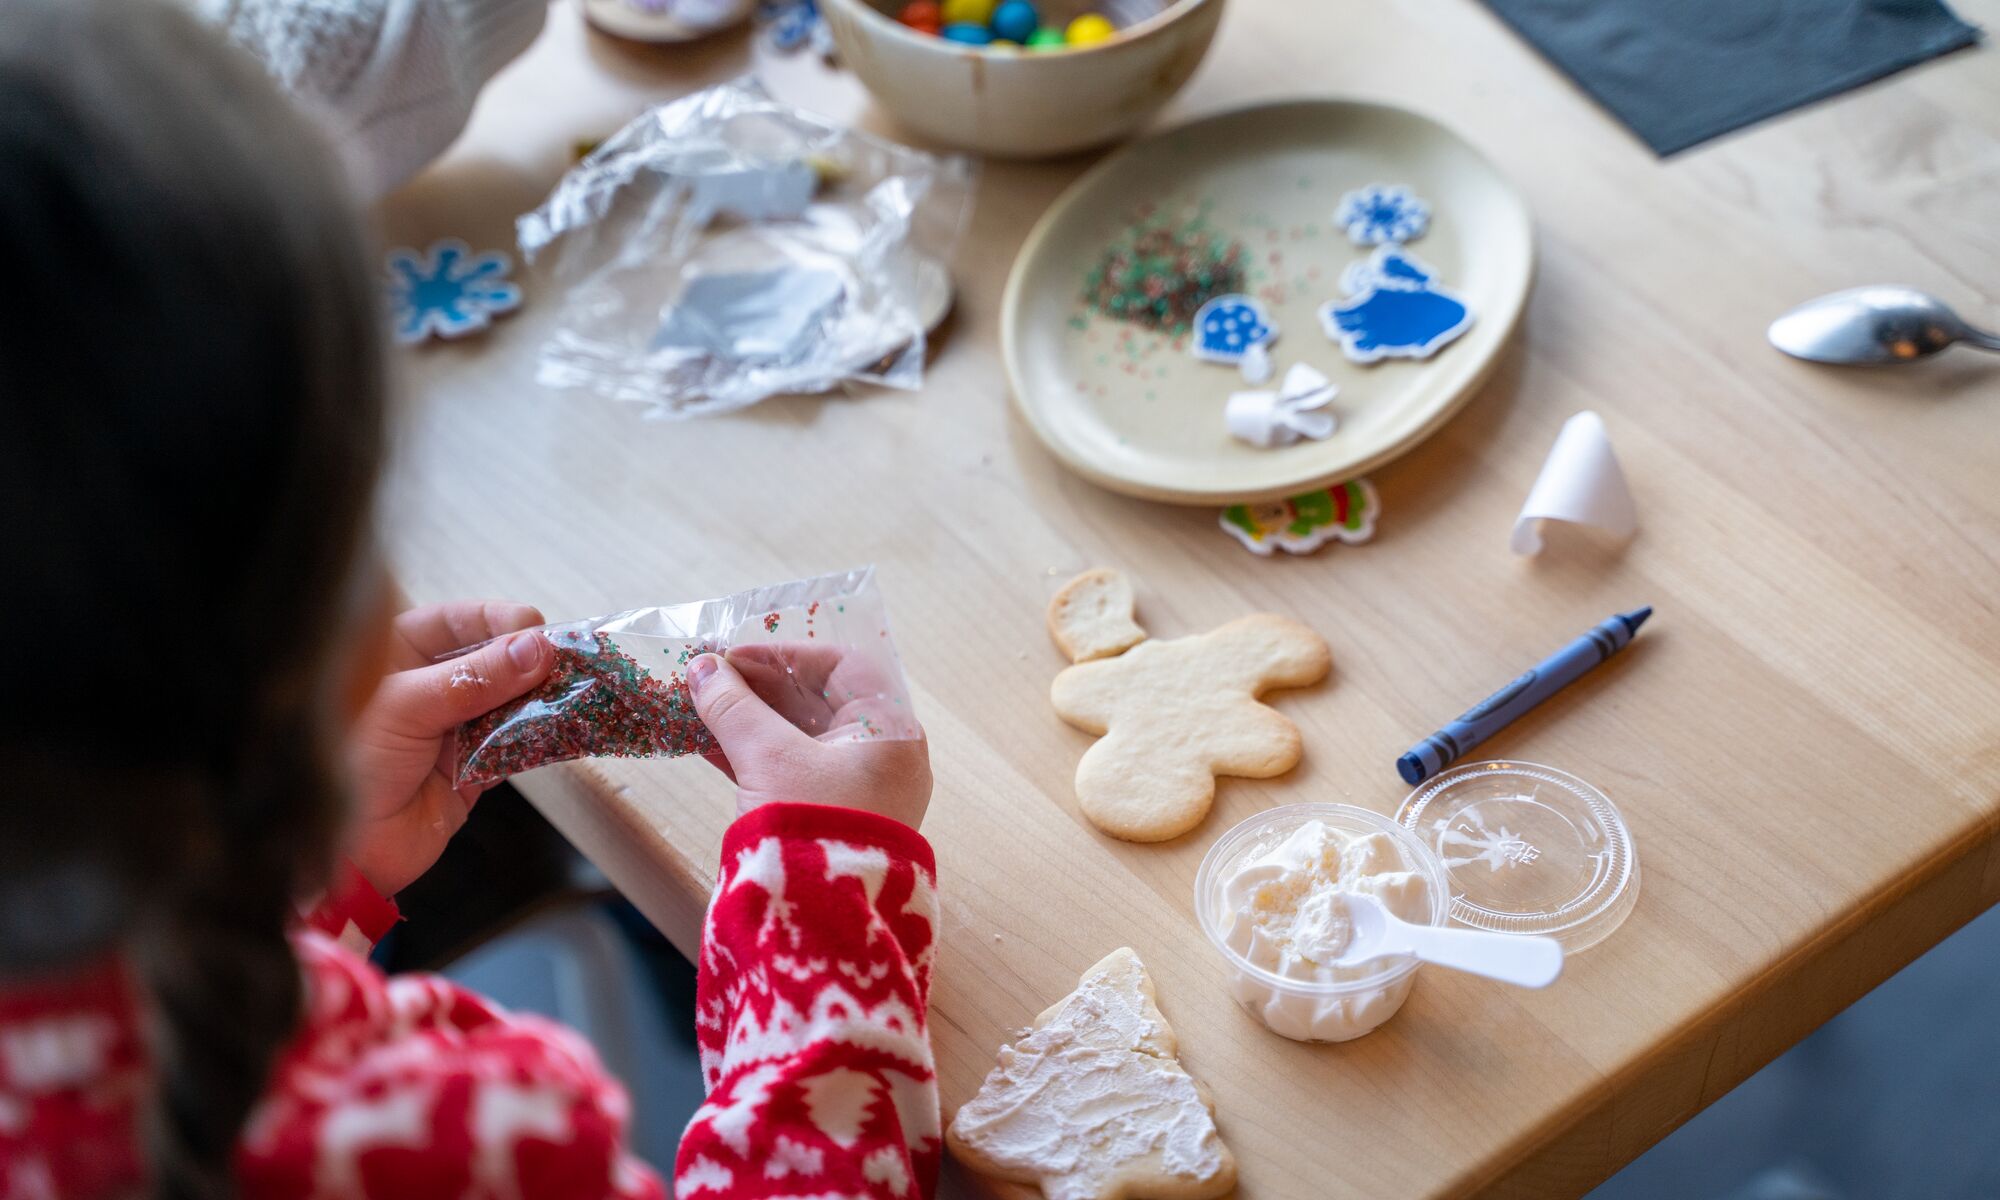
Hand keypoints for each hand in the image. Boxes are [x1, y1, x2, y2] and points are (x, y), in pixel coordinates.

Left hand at [344, 602, 554, 895]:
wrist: (348, 852)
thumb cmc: (352, 764)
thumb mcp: (409, 706)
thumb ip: (475, 677)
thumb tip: (536, 648)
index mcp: (399, 656)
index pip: (458, 621)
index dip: (498, 620)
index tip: (534, 628)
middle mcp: (430, 687)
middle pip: (493, 659)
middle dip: (530, 660)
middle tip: (565, 661)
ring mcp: (455, 728)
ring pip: (512, 700)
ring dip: (542, 698)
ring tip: (574, 692)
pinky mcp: (477, 767)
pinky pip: (519, 744)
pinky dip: (542, 737)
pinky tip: (565, 727)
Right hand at [687, 645, 930, 830]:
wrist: (821, 927)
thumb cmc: (811, 828)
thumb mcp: (768, 758)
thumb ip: (733, 708)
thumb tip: (703, 669)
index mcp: (892, 731)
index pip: (845, 667)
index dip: (788, 656)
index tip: (735, 657)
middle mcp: (884, 757)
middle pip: (820, 701)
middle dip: (760, 689)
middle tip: (709, 682)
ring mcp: (859, 791)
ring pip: (801, 738)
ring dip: (750, 722)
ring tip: (699, 710)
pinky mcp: (830, 820)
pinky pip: (793, 772)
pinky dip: (754, 755)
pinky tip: (707, 746)